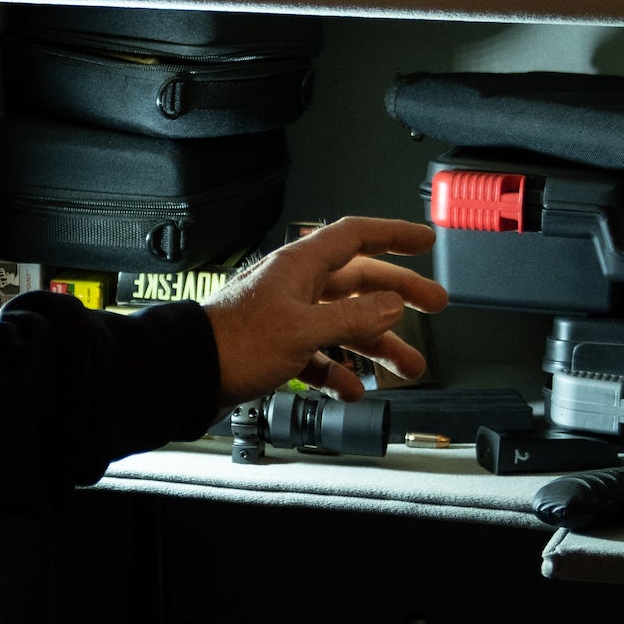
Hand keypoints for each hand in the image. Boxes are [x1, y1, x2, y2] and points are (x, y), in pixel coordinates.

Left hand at [203, 216, 446, 406]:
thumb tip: (393, 304)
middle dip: (400, 294)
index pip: (357, 236)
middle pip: (360, 281)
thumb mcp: (304, 329)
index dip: (394, 235)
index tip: (425, 240)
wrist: (189, 374)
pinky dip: (339, 370)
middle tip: (435, 304)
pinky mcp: (277, 346)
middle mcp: (296, 285)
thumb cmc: (236, 344)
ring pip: (344, 322)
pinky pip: (319, 354)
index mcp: (301, 266)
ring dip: (378, 344)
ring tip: (408, 367)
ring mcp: (287, 316)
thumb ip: (354, 317)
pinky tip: (352, 389)